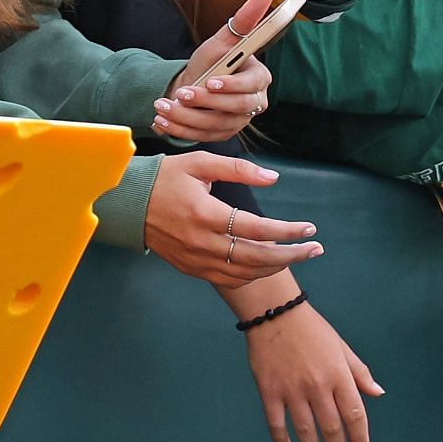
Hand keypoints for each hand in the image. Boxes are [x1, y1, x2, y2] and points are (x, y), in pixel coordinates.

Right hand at [143, 153, 321, 285]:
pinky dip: (252, 275)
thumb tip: (274, 178)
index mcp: (206, 214)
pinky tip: (267, 265)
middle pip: (257, 257)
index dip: (288, 231)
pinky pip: (227, 279)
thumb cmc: (166, 178)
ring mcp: (195, 259)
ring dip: (276, 267)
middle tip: (316, 249)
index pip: (258, 229)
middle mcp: (202, 242)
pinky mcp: (190, 268)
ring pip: (245, 272)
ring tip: (298, 256)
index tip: (310, 228)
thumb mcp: (200, 162)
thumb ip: (239, 168)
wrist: (126, 203)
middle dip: (292, 255)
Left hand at [160, 0, 278, 141]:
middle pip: (236, 108)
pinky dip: (180, 130)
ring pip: (216, 125)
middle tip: (181, 94)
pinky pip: (203, 136)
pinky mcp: (223, 135)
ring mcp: (240, 122)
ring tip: (162, 106)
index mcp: (259, 79)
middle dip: (205, 103)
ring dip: (186, 117)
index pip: (252, 86)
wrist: (189, 86)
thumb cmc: (208, 61)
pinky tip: (162, 121)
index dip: (232, 86)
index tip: (209, 81)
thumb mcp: (222, 40)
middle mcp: (255, 103)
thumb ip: (245, 18)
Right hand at [244, 300, 382, 441]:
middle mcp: (318, 386)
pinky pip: (276, 422)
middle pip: (332, 426)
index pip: (354, 413)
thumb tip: (378, 393)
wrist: (276, 316)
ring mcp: (292, 390)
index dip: (360, 436)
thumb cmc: (314, 331)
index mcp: (339, 375)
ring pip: (305, 429)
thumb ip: (359, 373)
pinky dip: (282, 439)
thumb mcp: (342, 349)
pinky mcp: (269, 391)